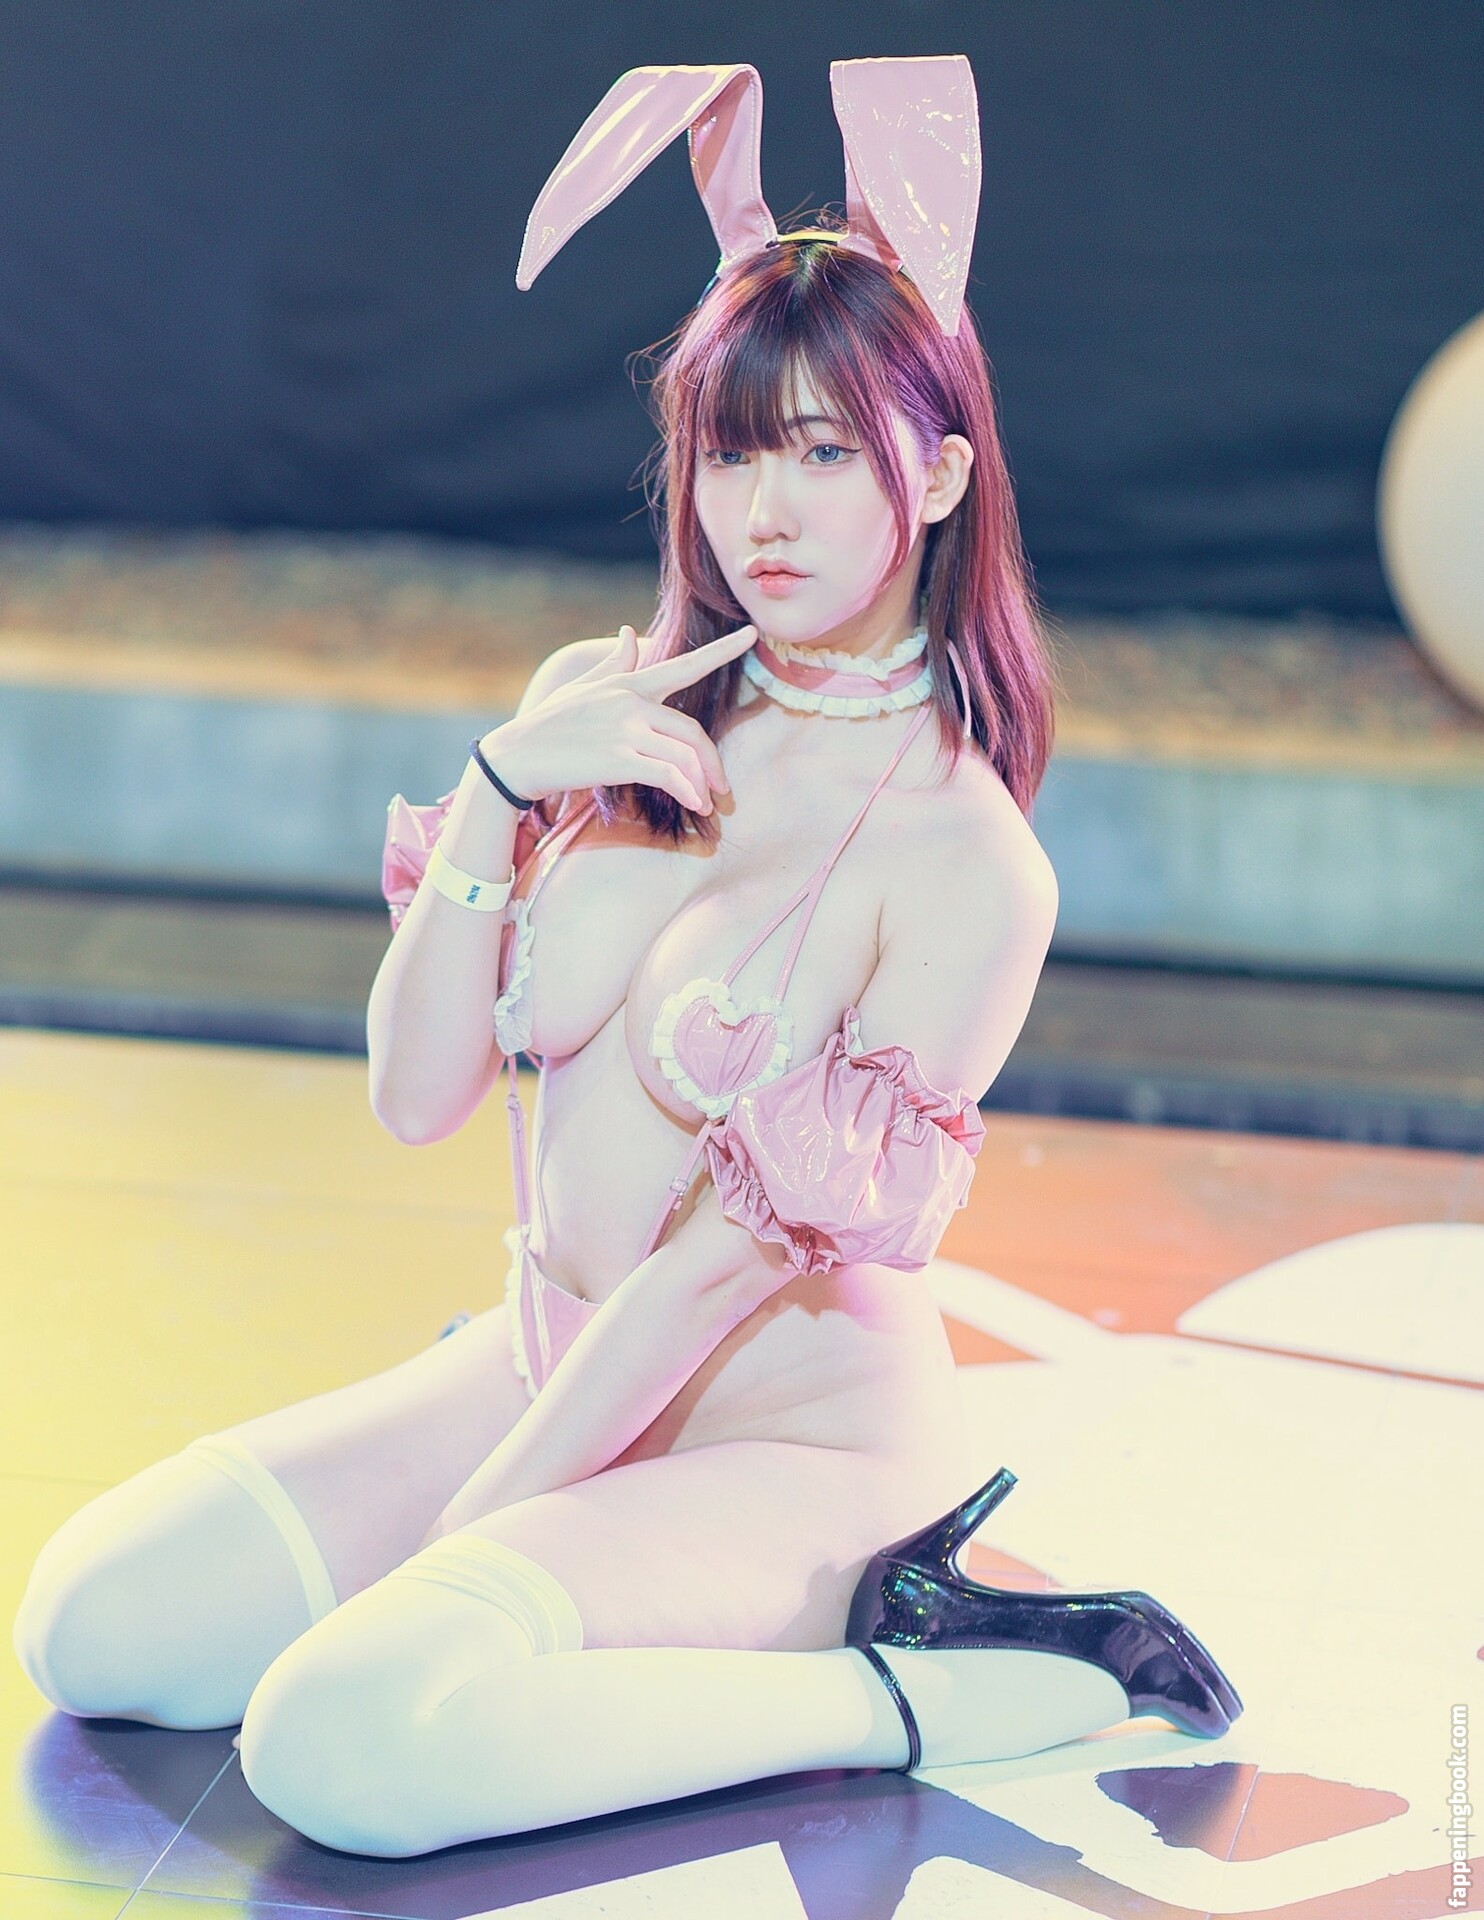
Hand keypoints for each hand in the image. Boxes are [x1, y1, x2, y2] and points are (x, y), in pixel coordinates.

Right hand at [480, 623, 755, 811]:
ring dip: (701, 785)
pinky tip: (694, 805)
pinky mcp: (617, 758)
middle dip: (712, 763)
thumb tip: (630, 631)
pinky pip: (668, 775)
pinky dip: (687, 791)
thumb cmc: (550, 725)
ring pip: (684, 756)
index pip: (684, 664)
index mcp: (628, 683)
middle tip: (722, 788)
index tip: (752, 634)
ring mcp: (624, 729)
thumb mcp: (583, 688)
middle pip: (692, 731)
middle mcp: (631, 702)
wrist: (516, 757)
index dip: (722, 650)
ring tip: (706, 804)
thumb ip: (614, 663)